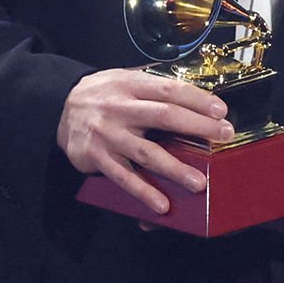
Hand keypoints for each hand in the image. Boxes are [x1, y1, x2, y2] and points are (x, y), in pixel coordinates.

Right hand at [57, 67, 233, 214]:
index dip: (196, 99)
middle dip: (197, 126)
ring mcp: (108, 134)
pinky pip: (123, 177)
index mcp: (130, 84)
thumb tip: (194, 89)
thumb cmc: (102, 95)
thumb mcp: (124, 77)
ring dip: (174, 169)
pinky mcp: (97, 157)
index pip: (169, 89)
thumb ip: (154, 84)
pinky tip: (162, 204)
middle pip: (163, 116)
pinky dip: (143, 192)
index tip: (221, 111)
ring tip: (199, 182)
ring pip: (146, 153)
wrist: (59, 108)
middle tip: (224, 135)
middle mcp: (119, 108)